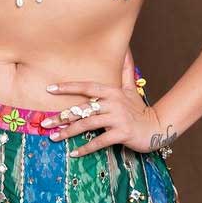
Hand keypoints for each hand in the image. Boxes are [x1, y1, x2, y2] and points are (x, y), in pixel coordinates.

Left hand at [40, 49, 170, 157]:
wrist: (157, 127)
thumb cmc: (139, 109)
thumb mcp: (131, 88)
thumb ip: (124, 70)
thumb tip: (125, 49)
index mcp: (112, 91)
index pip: (86, 86)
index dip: (68, 87)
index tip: (49, 89)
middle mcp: (113, 103)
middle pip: (82, 109)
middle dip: (62, 117)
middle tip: (44, 123)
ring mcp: (117, 118)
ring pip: (88, 125)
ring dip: (69, 132)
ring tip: (54, 138)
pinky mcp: (122, 134)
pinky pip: (100, 142)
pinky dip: (86, 148)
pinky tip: (74, 153)